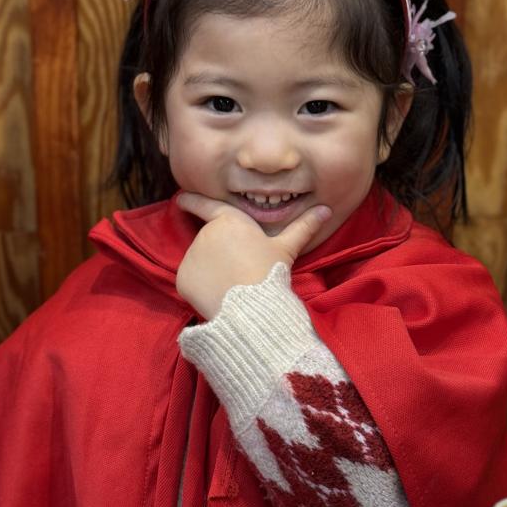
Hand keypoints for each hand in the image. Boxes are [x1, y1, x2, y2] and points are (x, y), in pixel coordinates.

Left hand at [175, 192, 330, 318]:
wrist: (251, 308)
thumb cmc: (270, 272)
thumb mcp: (287, 248)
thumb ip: (303, 227)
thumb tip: (326, 210)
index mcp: (229, 220)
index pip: (206, 206)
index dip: (192, 201)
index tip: (180, 198)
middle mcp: (205, 233)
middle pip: (210, 242)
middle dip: (220, 253)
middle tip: (240, 271)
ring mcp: (192, 256)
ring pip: (201, 262)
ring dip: (212, 271)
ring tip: (233, 285)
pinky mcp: (183, 279)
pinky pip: (192, 282)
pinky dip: (201, 288)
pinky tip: (219, 296)